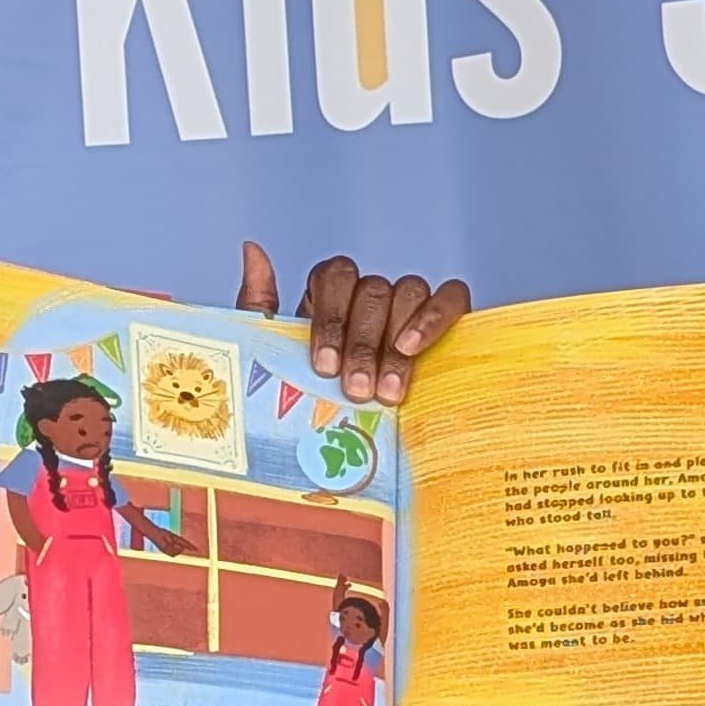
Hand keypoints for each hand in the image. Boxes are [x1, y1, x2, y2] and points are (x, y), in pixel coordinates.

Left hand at [237, 238, 469, 407]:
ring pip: (408, 291)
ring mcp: (410, 309)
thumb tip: (252, 249)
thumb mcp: (271, 359)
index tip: (324, 366)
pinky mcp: (447, 323)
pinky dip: (435, 316)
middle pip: (371, 288)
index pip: (334, 275)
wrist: (345, 456)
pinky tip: (415, 348)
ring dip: (395, 343)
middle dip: (361, 343)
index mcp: (330, 301)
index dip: (331, 316)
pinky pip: (452, 297)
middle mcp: (371, 299)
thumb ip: (259, 302)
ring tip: (387, 393)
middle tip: (356, 390)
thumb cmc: (304, 406)